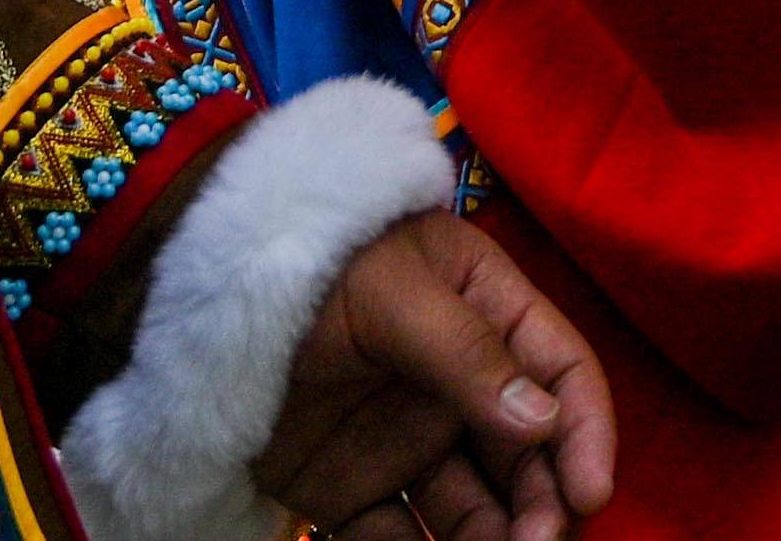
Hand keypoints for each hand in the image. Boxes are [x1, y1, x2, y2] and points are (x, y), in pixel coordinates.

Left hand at [249, 205, 615, 540]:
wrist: (191, 303)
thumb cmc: (309, 268)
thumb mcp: (393, 292)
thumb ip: (466, 353)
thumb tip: (546, 420)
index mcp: (484, 310)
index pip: (559, 368)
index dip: (585, 430)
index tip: (589, 492)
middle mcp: (456, 382)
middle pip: (525, 452)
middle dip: (542, 500)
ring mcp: (403, 439)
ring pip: (472, 507)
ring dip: (496, 539)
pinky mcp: (351, 489)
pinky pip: (397, 537)